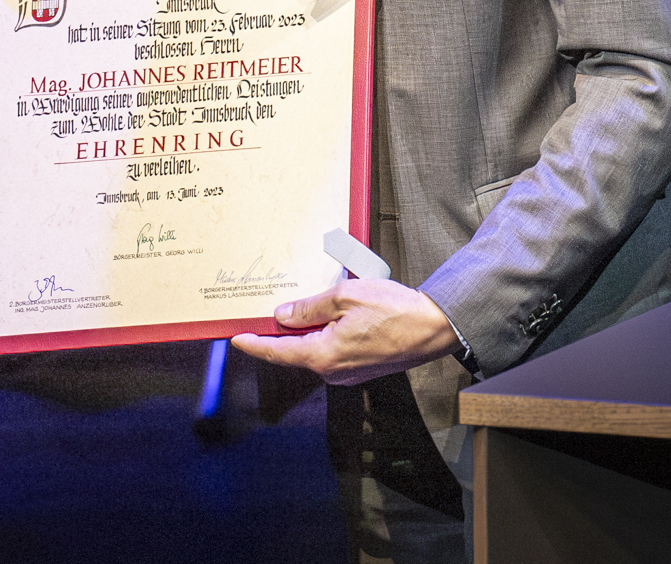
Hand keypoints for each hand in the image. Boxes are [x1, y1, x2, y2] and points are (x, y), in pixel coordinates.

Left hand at [228, 278, 460, 385]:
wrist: (435, 328)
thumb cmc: (395, 311)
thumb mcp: (345, 296)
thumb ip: (310, 307)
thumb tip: (283, 315)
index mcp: (324, 355)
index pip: (277, 352)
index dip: (254, 345)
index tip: (235, 339)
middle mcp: (333, 371)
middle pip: (294, 350)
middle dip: (280, 332)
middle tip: (265, 311)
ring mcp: (348, 373)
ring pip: (314, 349)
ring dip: (306, 331)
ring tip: (303, 306)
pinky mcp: (360, 368)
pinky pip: (331, 351)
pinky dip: (323, 335)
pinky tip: (327, 316)